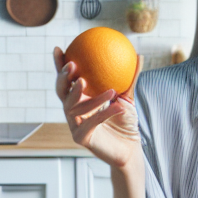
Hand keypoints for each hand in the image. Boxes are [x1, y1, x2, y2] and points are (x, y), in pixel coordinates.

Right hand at [54, 46, 141, 170]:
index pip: (66, 80)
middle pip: (61, 92)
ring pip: (75, 107)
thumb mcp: (128, 97)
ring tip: (95, 85)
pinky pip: (91, 123)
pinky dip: (105, 113)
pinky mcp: (81, 138)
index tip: (59, 48)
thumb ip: (131, 78)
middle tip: (72, 66)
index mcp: (79, 99)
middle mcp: (73, 111)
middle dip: (63, 78)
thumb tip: (139, 56)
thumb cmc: (126, 122)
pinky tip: (116, 105)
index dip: (59, 65)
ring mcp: (74, 125)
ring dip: (90, 96)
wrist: (129, 148)